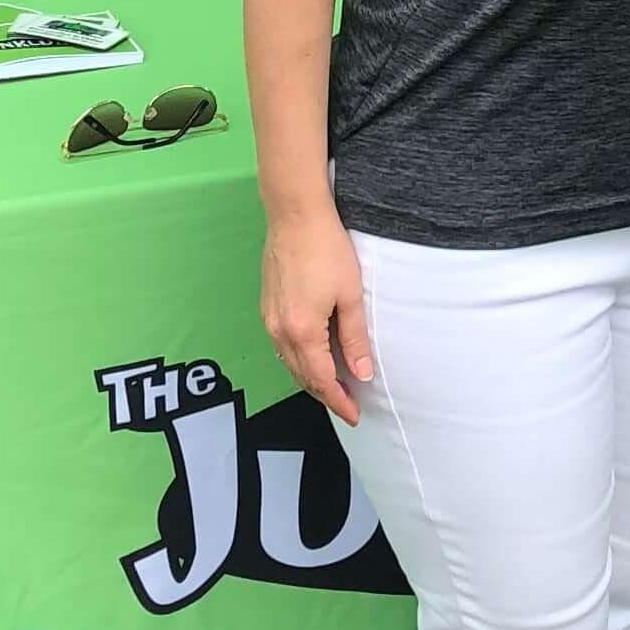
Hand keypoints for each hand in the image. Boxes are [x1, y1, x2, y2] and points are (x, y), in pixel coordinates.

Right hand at [261, 204, 375, 424]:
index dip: (339, 401)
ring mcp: (268, 319)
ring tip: (335, 387)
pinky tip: (314, 358)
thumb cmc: (326, 249)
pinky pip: (281, 347)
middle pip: (302, 376)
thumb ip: (355, 338)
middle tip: (348, 406)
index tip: (355, 415)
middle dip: (325, 395)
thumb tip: (362, 373)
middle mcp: (279, 331)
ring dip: (311, 379)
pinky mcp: (266, 307)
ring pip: (289, 363)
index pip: (322, 380)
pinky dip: (299, 361)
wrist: (294, 215)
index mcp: (302, 331)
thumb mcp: (350, 296)